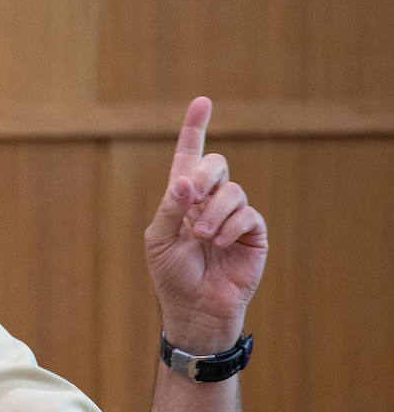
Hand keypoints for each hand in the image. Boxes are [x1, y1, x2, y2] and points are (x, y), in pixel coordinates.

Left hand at [144, 97, 267, 351]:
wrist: (195, 309)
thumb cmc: (171, 276)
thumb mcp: (158, 240)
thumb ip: (170, 207)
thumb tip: (186, 179)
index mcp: (181, 199)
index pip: (188, 157)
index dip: (194, 129)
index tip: (202, 102)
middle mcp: (208, 201)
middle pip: (215, 165)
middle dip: (204, 176)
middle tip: (191, 198)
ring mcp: (232, 216)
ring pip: (232, 190)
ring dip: (213, 212)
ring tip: (201, 238)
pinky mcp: (252, 232)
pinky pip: (247, 214)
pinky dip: (230, 226)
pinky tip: (218, 244)